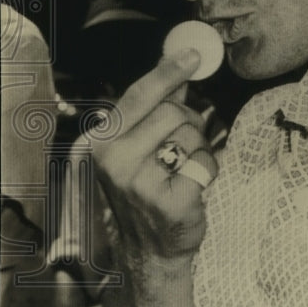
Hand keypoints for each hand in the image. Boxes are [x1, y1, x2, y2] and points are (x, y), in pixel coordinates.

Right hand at [84, 48, 218, 265]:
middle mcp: (114, 160)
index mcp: (101, 143)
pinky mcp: (168, 200)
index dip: (168, 72)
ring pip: (191, 135)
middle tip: (183, 145)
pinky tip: (192, 187)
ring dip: (198, 148)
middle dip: (189, 122)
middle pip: (172, 111)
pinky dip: (207, 170)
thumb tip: (175, 70)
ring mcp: (139, 182)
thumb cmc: (145, 194)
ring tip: (183, 170)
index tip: (193, 55)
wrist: (149, 250)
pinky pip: (204, 162)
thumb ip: (153, 110)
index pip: (138, 95)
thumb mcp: (137, 149)